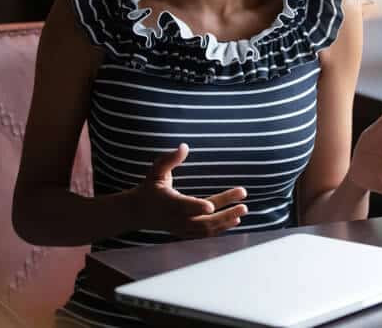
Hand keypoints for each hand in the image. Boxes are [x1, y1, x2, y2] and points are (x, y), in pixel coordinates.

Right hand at [130, 143, 247, 237]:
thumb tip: (184, 146)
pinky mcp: (185, 233)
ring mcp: (181, 229)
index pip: (184, 207)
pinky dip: (220, 229)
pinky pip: (205, 234)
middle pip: (202, 221)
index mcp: (168, 203)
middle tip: (244, 205)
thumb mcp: (156, 171)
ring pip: (206, 229)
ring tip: (243, 210)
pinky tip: (235, 220)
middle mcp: (176, 219)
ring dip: (226, 221)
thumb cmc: (149, 188)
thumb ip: (169, 159)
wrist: (137, 212)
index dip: (196, 207)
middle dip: (224, 214)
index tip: (211, 206)